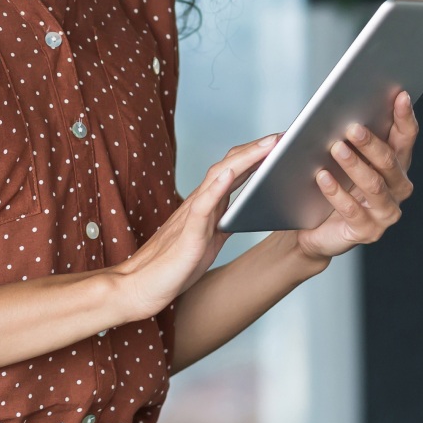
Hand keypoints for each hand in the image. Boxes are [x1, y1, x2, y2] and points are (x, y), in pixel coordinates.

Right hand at [110, 133, 280, 320]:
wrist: (139, 287)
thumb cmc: (173, 267)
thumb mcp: (208, 241)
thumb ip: (223, 221)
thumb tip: (248, 210)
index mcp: (207, 205)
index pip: (233, 171)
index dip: (257, 155)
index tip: (281, 143)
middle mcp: (199, 203)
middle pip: (229, 166)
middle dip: (257, 149)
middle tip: (283, 135)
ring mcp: (191, 215)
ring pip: (218, 177)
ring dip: (244, 159)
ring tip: (268, 145)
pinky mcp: (187, 234)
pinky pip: (202, 207)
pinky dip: (216, 187)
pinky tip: (229, 174)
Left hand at [294, 89, 417, 263]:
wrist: (310, 227)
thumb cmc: (325, 183)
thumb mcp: (331, 155)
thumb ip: (337, 135)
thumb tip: (332, 109)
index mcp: (394, 163)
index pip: (405, 137)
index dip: (405, 116)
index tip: (400, 95)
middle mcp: (396, 187)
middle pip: (389, 161)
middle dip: (371, 142)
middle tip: (351, 127)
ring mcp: (385, 212)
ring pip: (374, 185)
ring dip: (354, 165)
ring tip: (335, 149)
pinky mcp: (368, 231)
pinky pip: (353, 211)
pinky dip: (337, 193)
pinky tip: (322, 178)